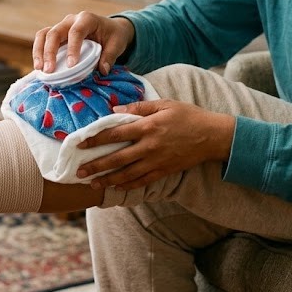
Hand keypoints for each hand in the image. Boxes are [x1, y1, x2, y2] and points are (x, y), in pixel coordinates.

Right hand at [33, 11, 134, 74]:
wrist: (110, 29)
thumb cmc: (113, 35)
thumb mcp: (117, 43)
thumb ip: (110, 56)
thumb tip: (102, 70)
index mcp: (87, 19)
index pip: (76, 32)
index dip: (72, 48)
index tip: (72, 65)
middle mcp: (71, 20)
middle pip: (55, 33)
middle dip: (49, 52)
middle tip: (49, 70)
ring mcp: (61, 27)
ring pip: (44, 35)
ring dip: (39, 52)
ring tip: (39, 69)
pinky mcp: (56, 35)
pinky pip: (42, 40)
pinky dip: (39, 53)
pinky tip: (40, 68)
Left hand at [75, 99, 235, 189]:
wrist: (212, 136)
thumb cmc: (188, 116)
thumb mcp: (165, 104)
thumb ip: (140, 106)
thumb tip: (116, 109)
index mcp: (147, 127)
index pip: (115, 133)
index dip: (96, 138)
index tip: (81, 143)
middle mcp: (149, 146)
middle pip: (116, 158)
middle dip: (96, 165)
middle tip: (79, 171)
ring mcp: (156, 161)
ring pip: (127, 174)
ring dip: (108, 179)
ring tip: (92, 183)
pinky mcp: (164, 171)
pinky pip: (142, 181)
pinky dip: (128, 185)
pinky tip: (116, 187)